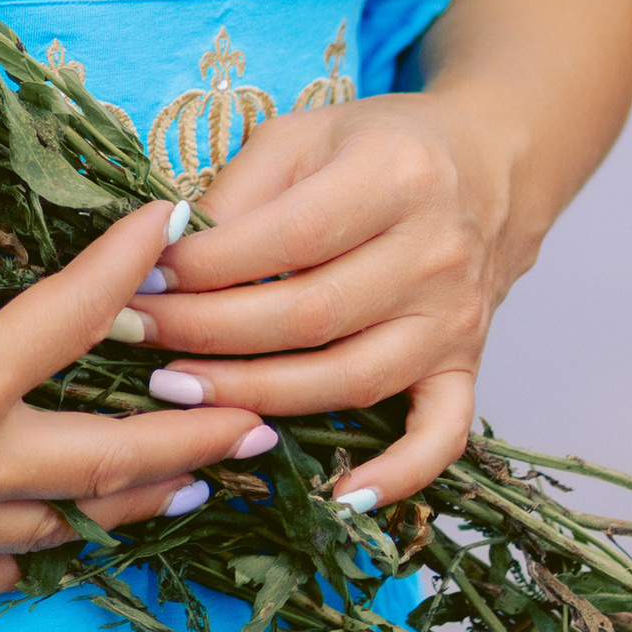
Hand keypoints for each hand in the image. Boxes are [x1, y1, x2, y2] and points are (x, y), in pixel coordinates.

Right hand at [0, 75, 274, 597]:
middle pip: (116, 456)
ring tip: (198, 484)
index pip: (79, 314)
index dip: (133, 261)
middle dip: (199, 434)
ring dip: (138, 499)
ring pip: (68, 522)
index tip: (175, 220)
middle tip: (268, 416)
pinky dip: (37, 551)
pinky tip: (58, 541)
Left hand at [119, 86, 528, 512]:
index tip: (142, 280)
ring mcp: (456, 318)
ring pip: (352, 379)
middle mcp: (435, 252)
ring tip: (182, 394)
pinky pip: (441, 435)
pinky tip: (339, 496)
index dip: (206, 266)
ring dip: (260, 396)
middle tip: (140, 338)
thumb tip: (169, 250)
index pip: (286, 237)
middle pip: (311, 315)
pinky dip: (397, 474)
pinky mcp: (469, 365)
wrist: (492, 167)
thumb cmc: (379, 148)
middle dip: (210, 333)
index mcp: (395, 177)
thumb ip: (241, 187)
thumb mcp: (306, 136)